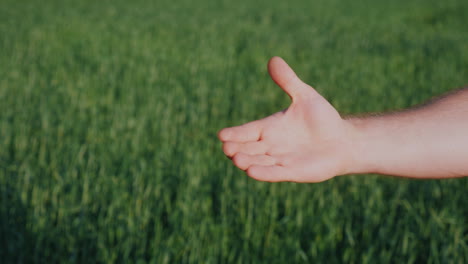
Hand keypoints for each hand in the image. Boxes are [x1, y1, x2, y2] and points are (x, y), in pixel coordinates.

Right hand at [218, 57, 356, 181]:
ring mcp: (281, 160)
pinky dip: (264, 173)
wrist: (343, 141)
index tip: (222, 135)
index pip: (247, 132)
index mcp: (269, 128)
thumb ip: (288, 80)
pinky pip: (275, 173)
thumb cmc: (323, 118)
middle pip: (248, 149)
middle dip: (237, 149)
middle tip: (227, 148)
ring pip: (259, 162)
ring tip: (238, 159)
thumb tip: (273, 59)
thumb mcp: (305, 96)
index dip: (235, 133)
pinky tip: (252, 172)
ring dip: (248, 162)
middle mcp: (271, 146)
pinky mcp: (293, 172)